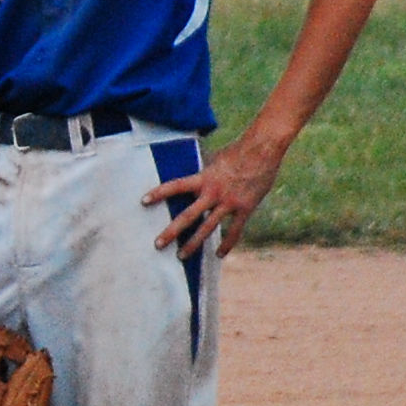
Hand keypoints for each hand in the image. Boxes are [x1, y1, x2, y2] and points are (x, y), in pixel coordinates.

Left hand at [148, 134, 284, 260]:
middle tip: (157, 244)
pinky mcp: (245, 208)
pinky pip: (234, 231)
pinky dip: (227, 244)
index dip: (159, 193)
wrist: (263, 149)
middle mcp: (214, 192)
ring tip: (181, 256)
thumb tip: (191, 169)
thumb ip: (203, 170)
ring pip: (207, 228)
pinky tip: (219, 255)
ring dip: (193, 244)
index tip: (143, 201)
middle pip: (188, 216)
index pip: (176, 185)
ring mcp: (229, 203)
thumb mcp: (215, 159)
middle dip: (172, 231)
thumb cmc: (238, 151)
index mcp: (204, 178)